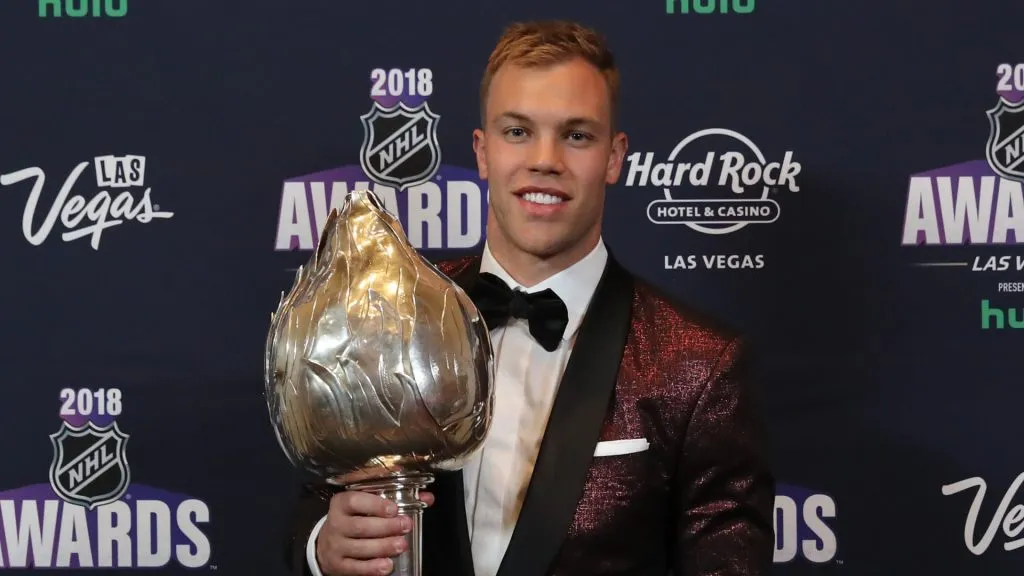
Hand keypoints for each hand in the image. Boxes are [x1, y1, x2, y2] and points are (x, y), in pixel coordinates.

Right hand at [315, 489, 434, 575]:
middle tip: (406, 525)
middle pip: (361, 526)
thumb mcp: (366, 506)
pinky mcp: (338, 564)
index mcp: (341, 504)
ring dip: (383, 547)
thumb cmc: (353, 519)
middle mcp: (336, 524)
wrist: (327, 544)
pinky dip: (372, 568)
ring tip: (401, 545)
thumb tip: (427, 497)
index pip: (355, 501)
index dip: (375, 505)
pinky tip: (387, 565)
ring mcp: (335, 546)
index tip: (394, 509)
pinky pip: (355, 568)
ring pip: (360, 548)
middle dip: (386, 527)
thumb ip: (395, 499)